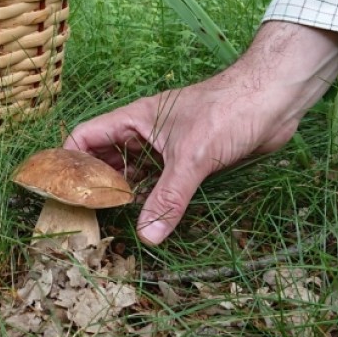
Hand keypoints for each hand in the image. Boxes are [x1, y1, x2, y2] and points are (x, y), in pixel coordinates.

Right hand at [63, 22, 337, 244]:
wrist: (276, 99)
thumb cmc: (229, 111)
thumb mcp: (193, 157)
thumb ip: (168, 198)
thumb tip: (147, 237)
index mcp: (134, 120)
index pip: (85, 137)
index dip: (68, 161)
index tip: (61, 193)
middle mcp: (145, 134)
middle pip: (105, 160)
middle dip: (93, 186)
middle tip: (84, 220)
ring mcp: (168, 148)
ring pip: (134, 174)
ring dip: (124, 196)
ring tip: (109, 227)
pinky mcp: (191, 161)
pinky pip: (161, 183)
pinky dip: (152, 200)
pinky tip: (148, 221)